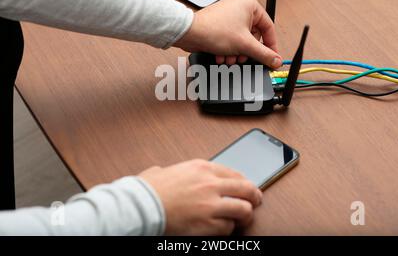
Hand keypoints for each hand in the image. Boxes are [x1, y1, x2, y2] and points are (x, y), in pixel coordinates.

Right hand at [139, 159, 261, 235]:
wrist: (141, 205)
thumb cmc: (149, 189)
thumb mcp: (166, 170)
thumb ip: (176, 170)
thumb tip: (164, 172)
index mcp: (202, 167)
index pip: (234, 172)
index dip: (244, 181)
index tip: (246, 186)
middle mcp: (210, 184)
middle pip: (246, 189)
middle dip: (254, 196)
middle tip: (255, 201)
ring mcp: (212, 204)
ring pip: (244, 210)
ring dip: (244, 215)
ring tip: (242, 218)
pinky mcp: (208, 224)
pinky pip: (228, 228)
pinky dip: (226, 229)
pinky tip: (221, 228)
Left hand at [174, 0, 282, 68]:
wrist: (190, 33)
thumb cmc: (214, 30)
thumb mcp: (245, 45)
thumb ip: (264, 54)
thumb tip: (276, 59)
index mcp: (250, 4)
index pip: (268, 27)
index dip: (271, 45)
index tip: (271, 57)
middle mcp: (240, 6)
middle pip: (253, 35)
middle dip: (247, 51)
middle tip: (243, 58)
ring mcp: (229, 14)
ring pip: (241, 39)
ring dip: (236, 53)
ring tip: (229, 58)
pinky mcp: (220, 22)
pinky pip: (231, 38)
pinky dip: (228, 49)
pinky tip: (221, 56)